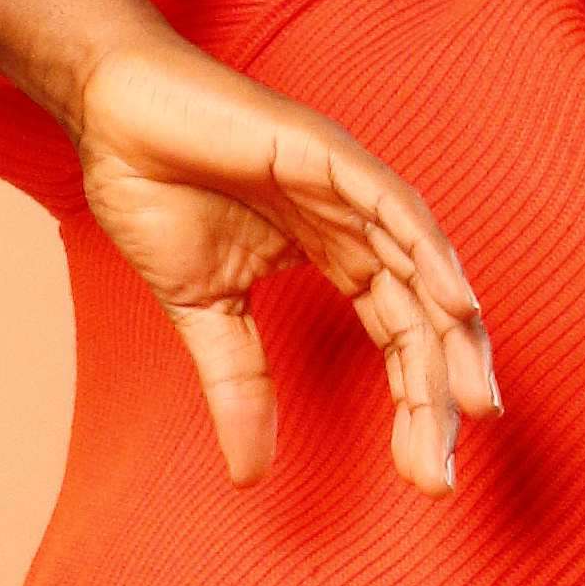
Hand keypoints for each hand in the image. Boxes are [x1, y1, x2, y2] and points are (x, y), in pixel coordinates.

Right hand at [0, 0, 497, 492]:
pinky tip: (455, 301)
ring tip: (473, 405)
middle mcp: (356, 227)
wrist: (110, 109)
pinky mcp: (324, 151)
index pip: (397, 341)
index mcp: (337, 259)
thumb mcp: (204, 312)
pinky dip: (428, 250)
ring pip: (420, 268)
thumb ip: (239, 384)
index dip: (416, 406)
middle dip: (440, 394)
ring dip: (452, 336)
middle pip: (422, 317)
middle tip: (446, 472)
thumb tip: (251, 475)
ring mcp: (346, 187)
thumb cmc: (155, 187)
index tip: (426, 476)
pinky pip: (392, 206)